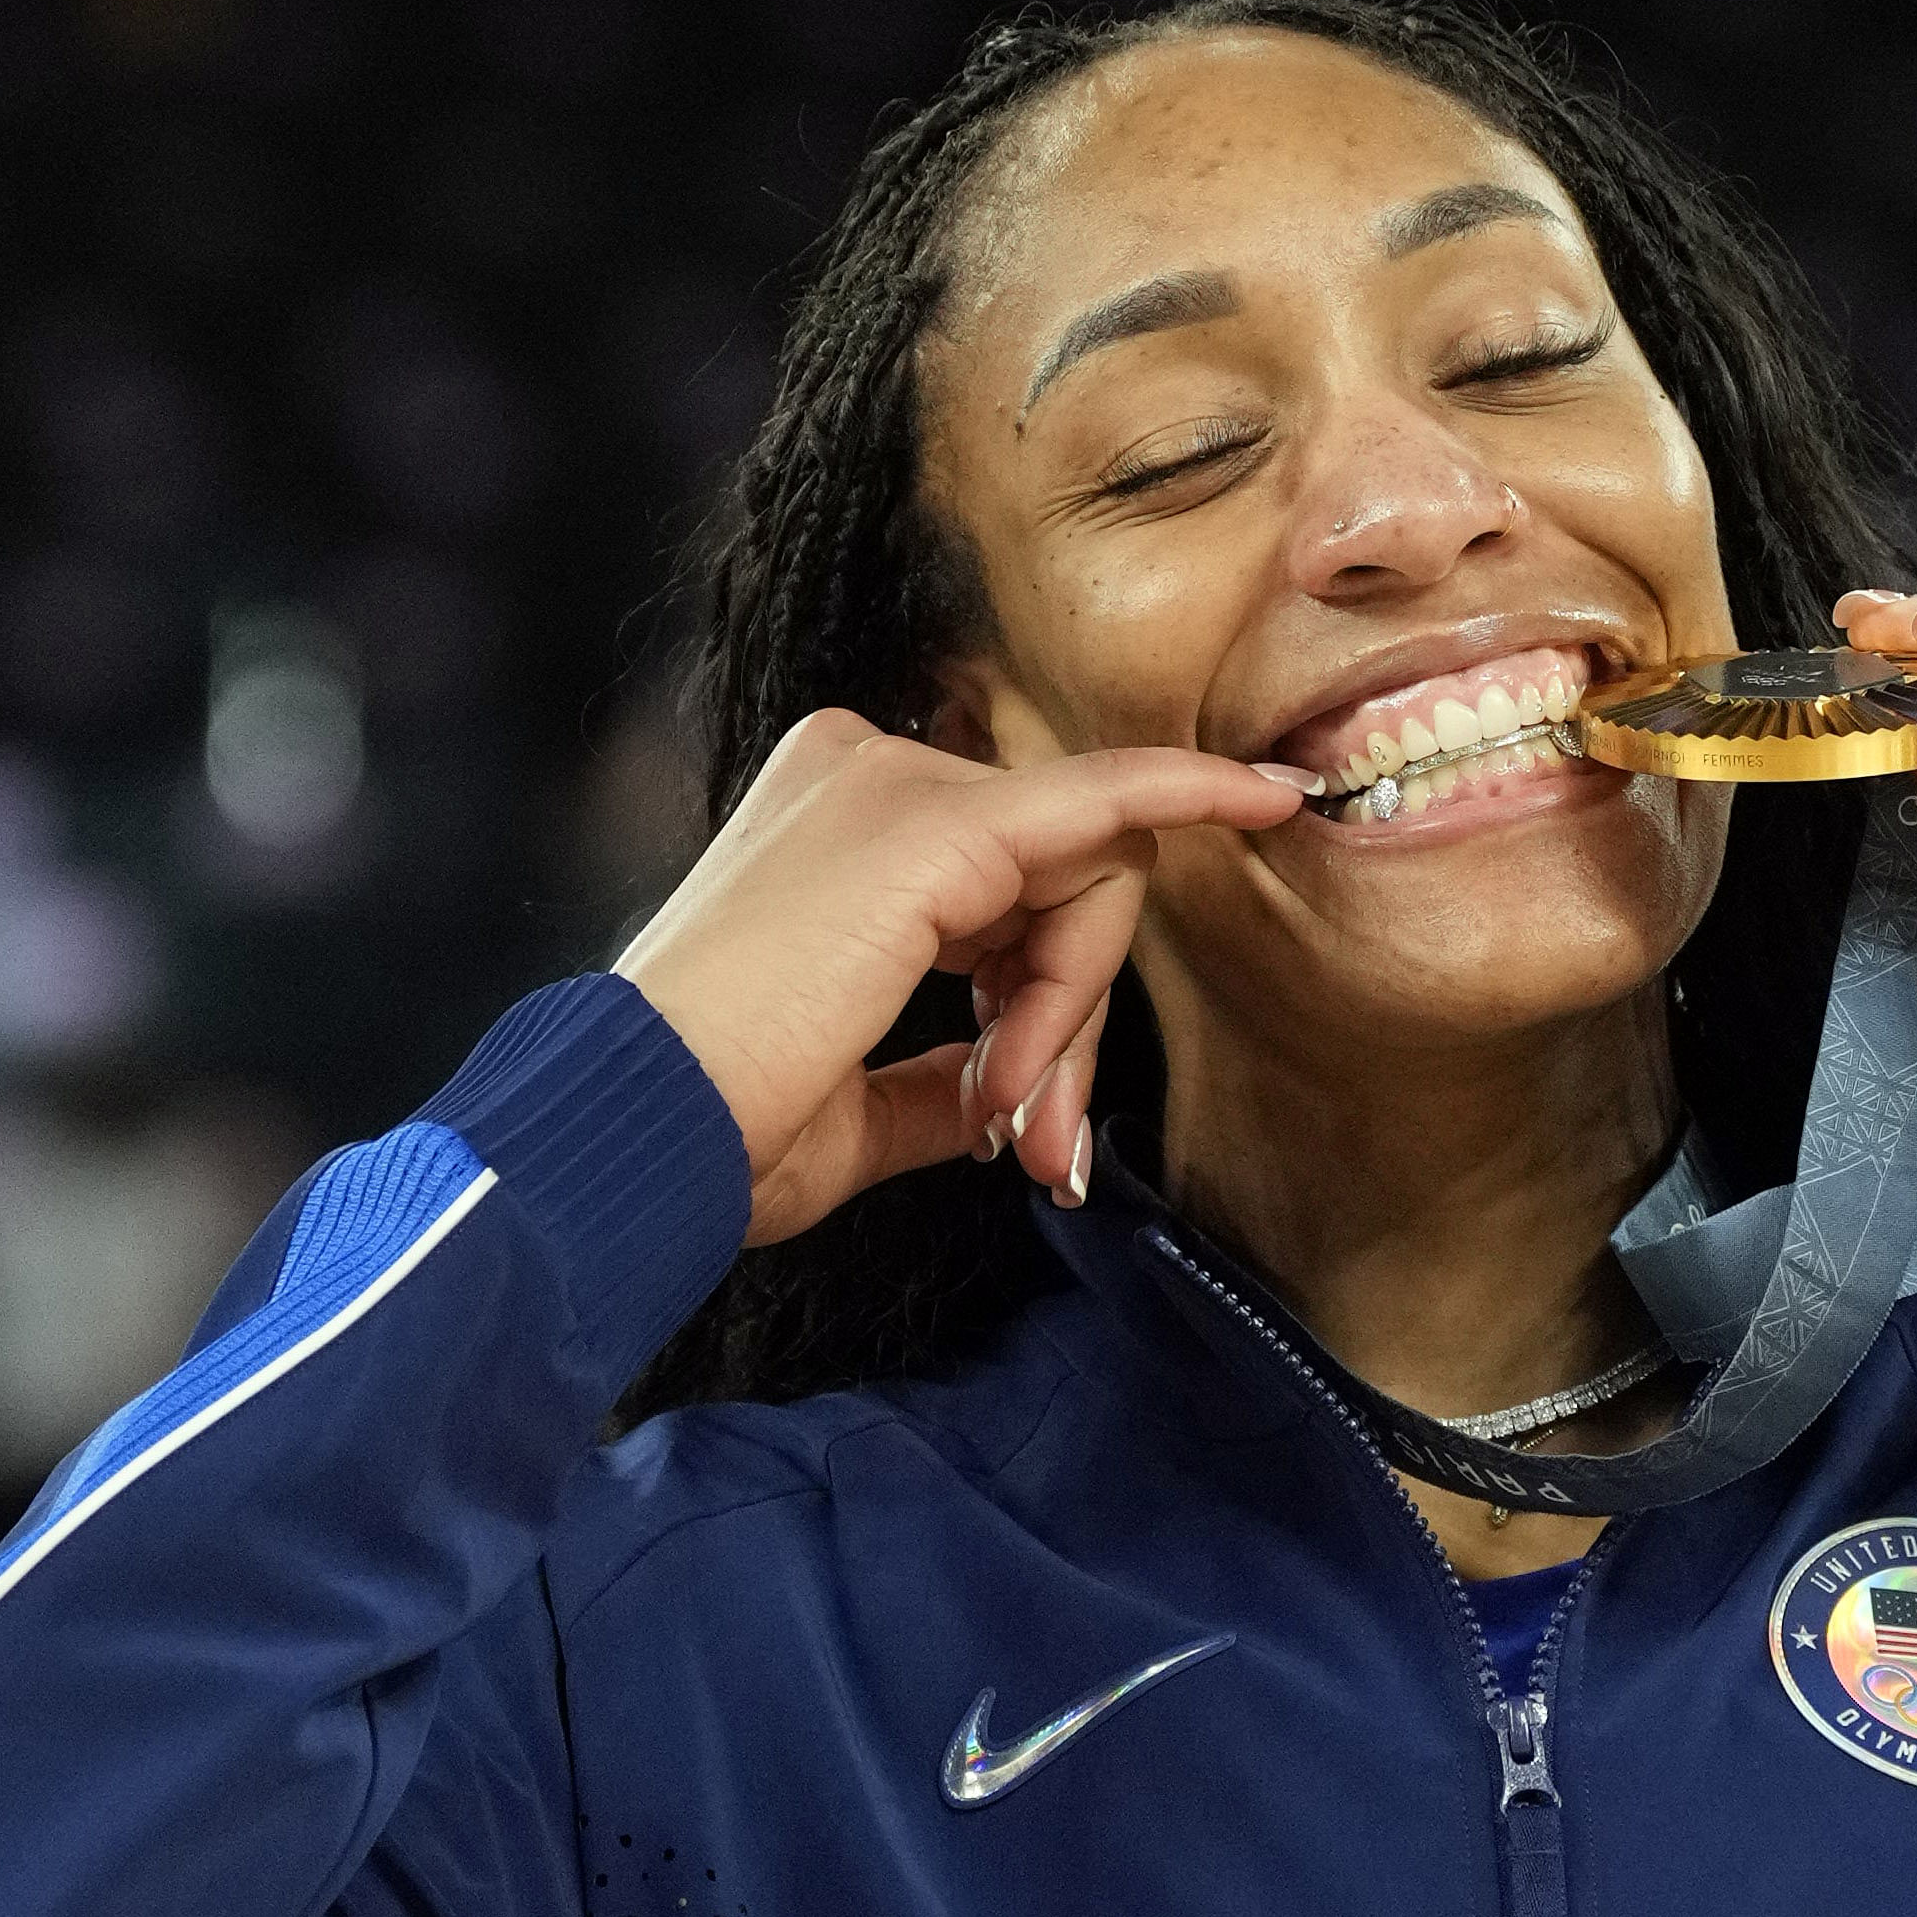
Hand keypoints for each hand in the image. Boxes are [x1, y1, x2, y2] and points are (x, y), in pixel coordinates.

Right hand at [613, 708, 1312, 1244]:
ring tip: (1006, 1118)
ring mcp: (897, 785)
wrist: (649, 1127)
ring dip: (1067, 1015)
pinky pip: (1110, 804)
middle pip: (1056, 876)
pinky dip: (1191, 805)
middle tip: (1031, 1143)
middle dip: (1062, 1019)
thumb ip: (942, 1072)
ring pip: (1085, 874)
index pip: (1000, 885)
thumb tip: (1008, 1097)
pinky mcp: (941, 825)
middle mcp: (860, 774)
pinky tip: (1267, 798)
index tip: (1105, 1022)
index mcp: (830, 827)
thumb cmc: (721, 1127)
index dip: (1055, 974)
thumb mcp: (855, 1099)